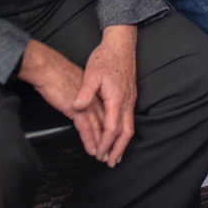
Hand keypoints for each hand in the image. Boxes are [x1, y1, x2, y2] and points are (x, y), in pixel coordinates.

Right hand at [18, 40, 106, 160]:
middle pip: (107, 123)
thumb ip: (82, 97)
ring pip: (99, 128)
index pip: (107, 114)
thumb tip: (82, 106)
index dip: (111, 129)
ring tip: (103, 156)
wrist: (47, 68)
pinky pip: (87, 128)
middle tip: (112, 155)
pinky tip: (92, 149)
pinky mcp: (77, 109)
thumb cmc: (58, 75)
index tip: (112, 141)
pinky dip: (90, 141)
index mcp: (95, 94)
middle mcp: (95, 100)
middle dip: (110, 141)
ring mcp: (87, 104)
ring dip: (101, 144)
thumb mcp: (75, 86)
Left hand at [73, 24, 137, 166]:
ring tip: (115, 155)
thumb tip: (77, 106)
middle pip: (126, 132)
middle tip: (110, 163)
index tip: (98, 154)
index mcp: (116, 98)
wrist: (121, 44)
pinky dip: (124, 132)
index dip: (105, 144)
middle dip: (118, 150)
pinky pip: (129, 119)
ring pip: (130, 127)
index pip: (112, 128)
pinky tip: (119, 135)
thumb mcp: (91, 73)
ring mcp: (130, 99)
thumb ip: (85, 92)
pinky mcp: (130, 96)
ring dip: (123, 143)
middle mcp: (126, 101)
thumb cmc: (106, 57)